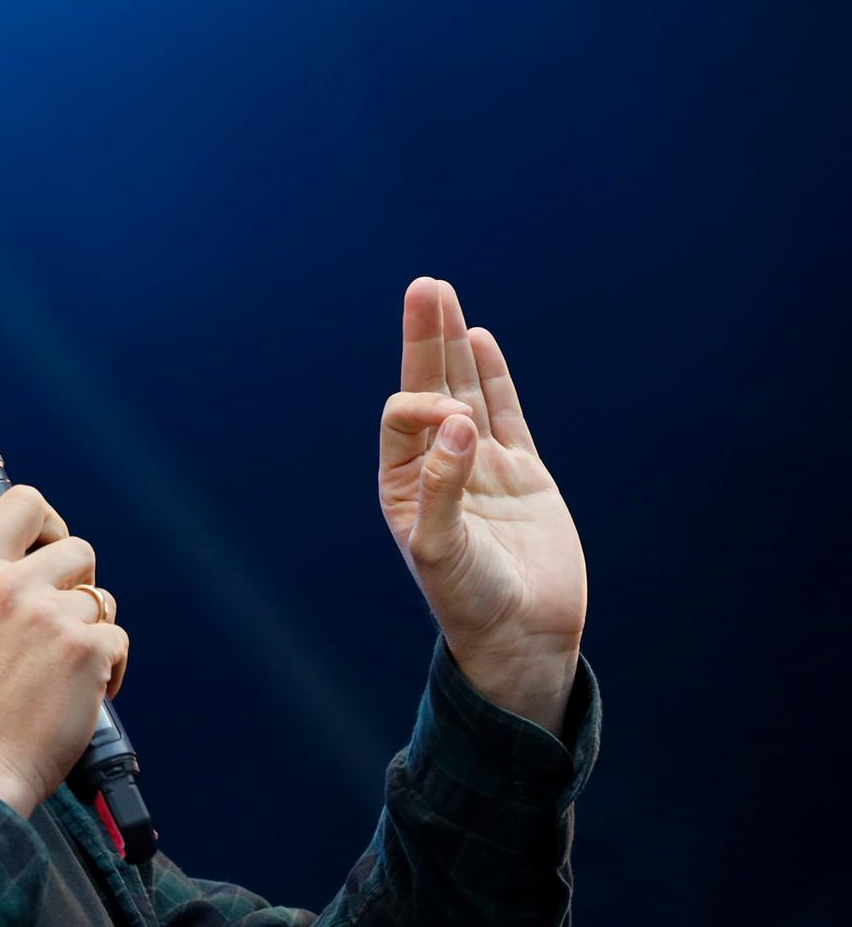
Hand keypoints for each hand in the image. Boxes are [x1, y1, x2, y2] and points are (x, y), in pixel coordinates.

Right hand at [0, 486, 128, 816]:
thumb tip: (35, 566)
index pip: (23, 502)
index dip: (50, 522)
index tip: (51, 549)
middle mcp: (12, 587)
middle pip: (79, 550)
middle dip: (81, 586)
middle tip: (62, 627)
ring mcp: (53, 617)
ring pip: (102, 602)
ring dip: (93, 634)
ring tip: (64, 674)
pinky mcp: (88, 650)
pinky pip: (119, 639)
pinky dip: (110, 668)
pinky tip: (82, 695)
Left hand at [378, 277, 585, 734]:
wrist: (522, 639)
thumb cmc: (469, 602)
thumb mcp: (444, 551)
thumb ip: (445, 487)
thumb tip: (458, 423)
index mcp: (404, 484)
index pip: (404, 418)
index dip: (424, 407)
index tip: (456, 428)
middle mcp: (438, 467)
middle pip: (428, 388)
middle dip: (426, 340)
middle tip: (426, 287)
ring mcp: (483, 468)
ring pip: (468, 392)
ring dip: (455, 346)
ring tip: (443, 294)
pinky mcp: (524, 476)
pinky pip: (508, 414)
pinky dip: (496, 378)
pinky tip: (480, 341)